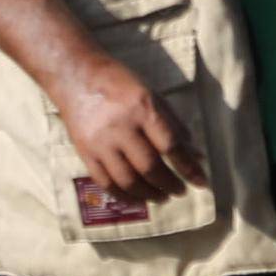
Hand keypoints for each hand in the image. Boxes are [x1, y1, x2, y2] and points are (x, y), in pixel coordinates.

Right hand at [49, 56, 201, 206]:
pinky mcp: (84, 152)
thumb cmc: (119, 83)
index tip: (202, 182)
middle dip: (170, 184)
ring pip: (127, 180)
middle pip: (150, 167)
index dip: (189, 167)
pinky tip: (137, 199)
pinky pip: (105, 182)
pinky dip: (124, 196)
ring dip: (149, 195)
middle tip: (181, 191)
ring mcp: (100, 142)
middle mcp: (120, 127)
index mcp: (142, 109)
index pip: (170, 145)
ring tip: (162, 197)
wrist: (73, 75)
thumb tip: (196, 155)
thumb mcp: (152, 95)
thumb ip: (175, 125)